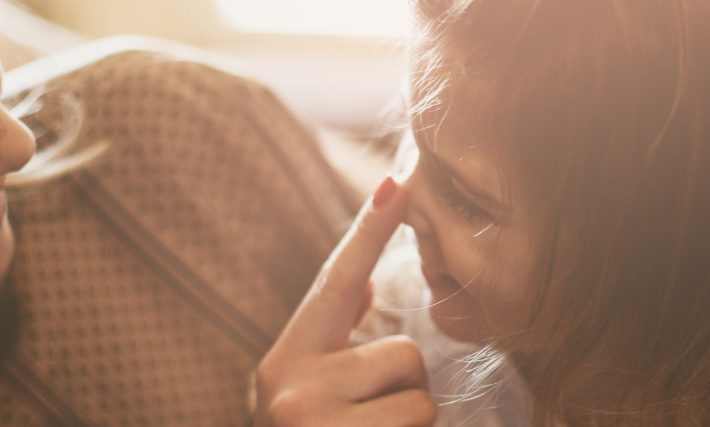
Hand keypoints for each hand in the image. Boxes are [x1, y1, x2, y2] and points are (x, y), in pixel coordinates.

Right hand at [254, 176, 435, 426]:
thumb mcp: (305, 386)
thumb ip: (336, 336)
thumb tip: (367, 283)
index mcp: (288, 357)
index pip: (336, 282)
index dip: (369, 231)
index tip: (394, 184)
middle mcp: (294, 383)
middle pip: (404, 353)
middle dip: (405, 388)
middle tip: (371, 419)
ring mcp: (316, 418)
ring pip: (420, 396)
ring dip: (411, 420)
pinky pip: (421, 424)